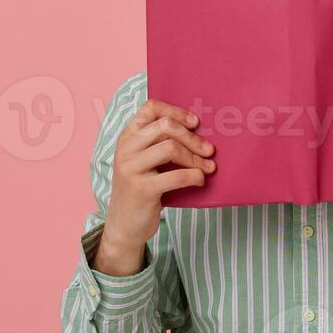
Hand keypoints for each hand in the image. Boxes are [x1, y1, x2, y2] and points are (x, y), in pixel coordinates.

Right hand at [94, 100, 214, 276]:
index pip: (150, 108)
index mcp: (127, 137)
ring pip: (171, 148)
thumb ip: (158, 143)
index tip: (195, 122)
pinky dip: (194, 176)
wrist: (124, 225)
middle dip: (192, 137)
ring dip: (196, 158)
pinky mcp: (141, 189)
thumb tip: (197, 129)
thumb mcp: (143, 161)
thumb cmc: (141, 188)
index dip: (176, 111)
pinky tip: (200, 180)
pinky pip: (176, 176)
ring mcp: (131, 168)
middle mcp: (126, 149)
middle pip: (165, 126)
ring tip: (208, 167)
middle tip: (209, 150)